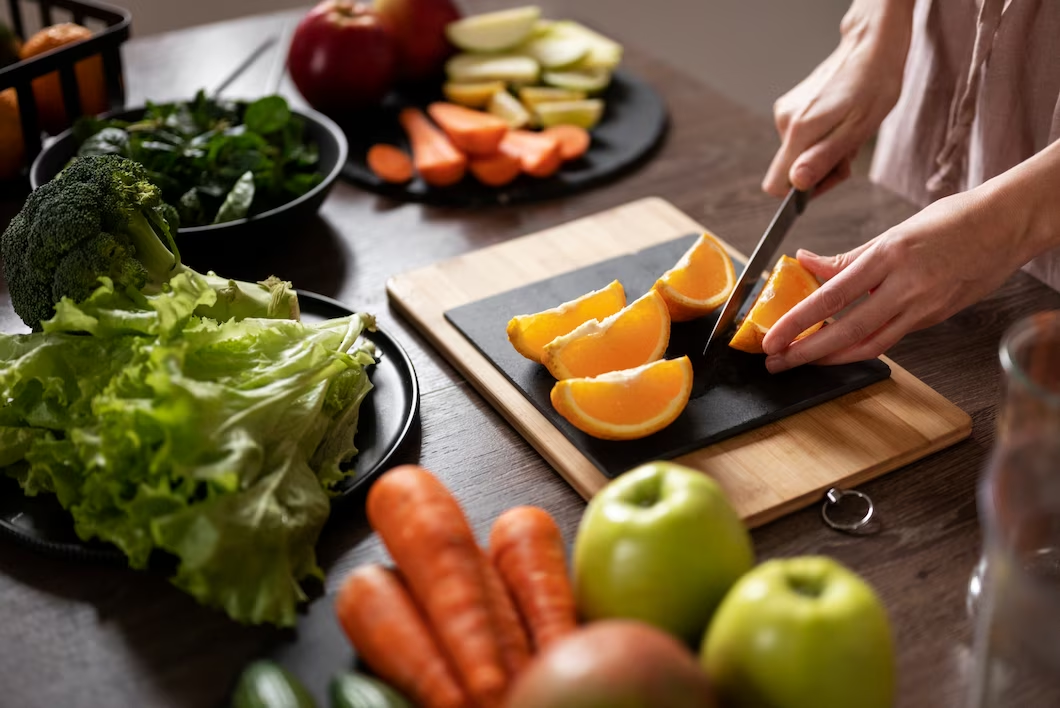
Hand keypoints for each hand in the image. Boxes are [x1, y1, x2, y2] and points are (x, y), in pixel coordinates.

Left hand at [761, 188, 1030, 371]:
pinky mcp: (935, 318)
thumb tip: (804, 262)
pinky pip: (891, 338)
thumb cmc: (952, 220)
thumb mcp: (894, 231)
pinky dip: (860, 347)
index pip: (832, 296)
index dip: (798, 320)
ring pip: (869, 343)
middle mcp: (906, 286)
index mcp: (889, 256)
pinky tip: (837, 350)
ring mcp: (923, 307)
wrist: (1008, 225)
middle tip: (776, 362)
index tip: (772, 336)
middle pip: (847, 331)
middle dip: (806, 351)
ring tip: (800, 362)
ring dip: (830, 358)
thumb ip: (848, 256)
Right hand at [762, 0, 913, 197]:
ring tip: (848, 133)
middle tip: (849, 153)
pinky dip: (820, 138)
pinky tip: (839, 122)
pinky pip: (799, 138)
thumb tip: (797, 184)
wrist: (871, 48)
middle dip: (820, 170)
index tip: (827, 179)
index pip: (776, 184)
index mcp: (799, 130)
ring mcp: (786, 112)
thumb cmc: (874, 86)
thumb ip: (824, 159)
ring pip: (797, 154)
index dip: (801, 192)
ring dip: (824, 153)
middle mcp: (785, 121)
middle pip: (791, 170)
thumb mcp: (857, 130)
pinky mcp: (791, 107)